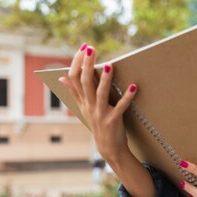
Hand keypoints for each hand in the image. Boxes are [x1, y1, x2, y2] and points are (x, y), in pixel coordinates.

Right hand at [58, 43, 136, 164]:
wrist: (108, 147)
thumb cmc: (98, 123)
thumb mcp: (84, 108)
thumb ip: (75, 92)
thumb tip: (62, 77)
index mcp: (82, 101)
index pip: (73, 78)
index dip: (76, 63)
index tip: (82, 48)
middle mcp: (89, 106)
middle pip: (84, 83)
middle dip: (87, 64)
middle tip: (90, 48)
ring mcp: (100, 114)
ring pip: (100, 94)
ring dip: (104, 79)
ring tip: (109, 65)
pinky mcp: (113, 120)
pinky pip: (120, 107)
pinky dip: (127, 97)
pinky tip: (134, 86)